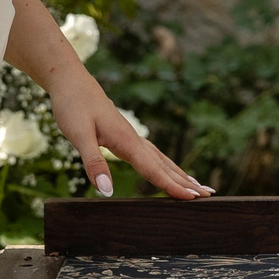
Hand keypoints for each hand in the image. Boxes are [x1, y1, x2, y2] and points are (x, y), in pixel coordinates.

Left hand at [46, 68, 212, 199]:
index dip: (173, 186)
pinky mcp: (123, 134)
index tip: (194, 199)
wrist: (70, 79)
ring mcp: (130, 135)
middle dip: (186, 181)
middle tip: (209, 195)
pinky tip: (164, 168)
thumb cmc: (72, 105)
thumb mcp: (78, 135)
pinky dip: (163, 164)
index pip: (154, 169)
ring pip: (160, 158)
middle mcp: (134, 139)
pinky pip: (150, 154)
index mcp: (127, 141)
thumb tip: (107, 192)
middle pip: (165, 164)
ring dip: (179, 173)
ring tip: (196, 185)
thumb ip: (93, 162)